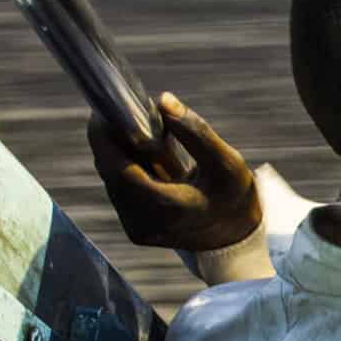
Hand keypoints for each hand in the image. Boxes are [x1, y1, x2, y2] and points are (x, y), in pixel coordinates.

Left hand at [87, 92, 262, 249]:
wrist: (236, 240)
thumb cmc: (234, 200)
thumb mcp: (226, 163)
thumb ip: (196, 131)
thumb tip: (163, 100)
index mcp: (166, 207)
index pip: (119, 170)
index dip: (105, 138)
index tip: (104, 111)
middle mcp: (144, 223)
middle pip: (111, 172)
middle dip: (113, 140)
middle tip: (125, 112)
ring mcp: (137, 229)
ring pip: (113, 180)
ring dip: (120, 153)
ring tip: (142, 133)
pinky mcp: (135, 229)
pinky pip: (120, 191)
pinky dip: (128, 168)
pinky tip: (146, 156)